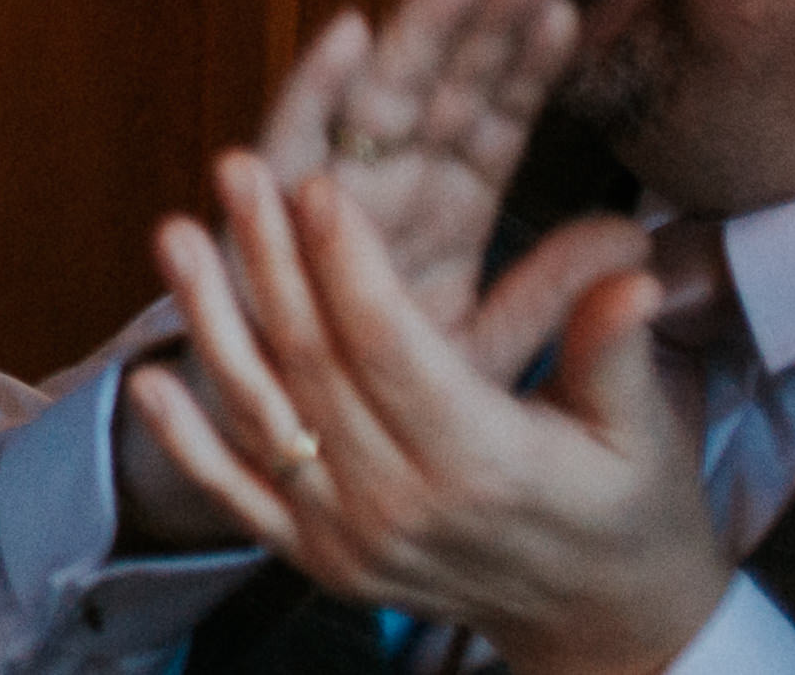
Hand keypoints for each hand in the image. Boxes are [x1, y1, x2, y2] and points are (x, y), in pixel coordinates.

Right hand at [117, 0, 585, 548]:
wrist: (291, 462)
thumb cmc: (384, 400)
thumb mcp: (488, 346)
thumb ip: (551, 293)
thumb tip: (636, 242)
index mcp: (440, 214)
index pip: (492, 125)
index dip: (526, 68)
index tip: (568, 9)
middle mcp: (385, 189)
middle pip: (440, 91)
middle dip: (475, 24)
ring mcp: (324, 193)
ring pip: (378, 98)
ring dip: (415, 31)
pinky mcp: (265, 215)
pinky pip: (293, 143)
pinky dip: (318, 88)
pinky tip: (353, 36)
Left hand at [135, 162, 725, 674]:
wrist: (600, 626)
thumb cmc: (629, 510)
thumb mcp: (645, 434)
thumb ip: (616, 351)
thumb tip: (633, 271)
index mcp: (484, 466)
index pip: (395, 350)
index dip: (350, 267)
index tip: (318, 184)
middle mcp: (404, 508)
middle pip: (317, 366)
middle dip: (271, 261)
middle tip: (236, 169)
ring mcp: (351, 540)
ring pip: (265, 418)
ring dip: (211, 323)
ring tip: (177, 235)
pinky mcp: (319, 559)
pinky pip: (239, 498)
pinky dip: (190, 442)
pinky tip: (149, 380)